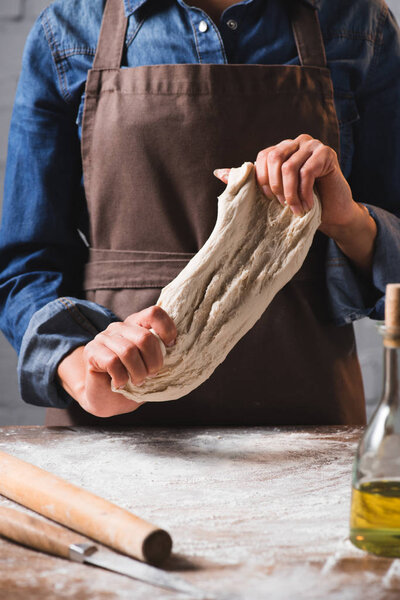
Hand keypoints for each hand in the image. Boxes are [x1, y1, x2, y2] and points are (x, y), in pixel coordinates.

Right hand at [57, 306, 176, 417]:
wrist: (106, 399)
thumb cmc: (133, 380)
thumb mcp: (151, 365)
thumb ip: (161, 353)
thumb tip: (174, 348)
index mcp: (137, 325)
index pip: (154, 313)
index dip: (167, 330)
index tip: (170, 348)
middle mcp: (120, 327)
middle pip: (144, 337)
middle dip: (153, 362)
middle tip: (151, 375)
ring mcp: (104, 337)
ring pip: (128, 351)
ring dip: (137, 373)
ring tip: (137, 381)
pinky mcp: (92, 351)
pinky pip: (112, 362)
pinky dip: (121, 378)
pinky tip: (120, 384)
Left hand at [215, 134, 376, 271]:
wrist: (333, 214)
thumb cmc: (301, 203)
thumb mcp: (271, 194)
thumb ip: (247, 182)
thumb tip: (218, 173)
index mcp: (282, 149)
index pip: (262, 156)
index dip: (262, 180)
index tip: (268, 200)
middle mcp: (296, 142)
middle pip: (273, 157)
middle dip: (274, 187)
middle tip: (282, 205)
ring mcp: (312, 145)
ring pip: (289, 166)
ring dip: (290, 193)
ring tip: (295, 209)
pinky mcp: (327, 153)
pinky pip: (307, 171)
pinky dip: (304, 193)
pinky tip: (308, 205)